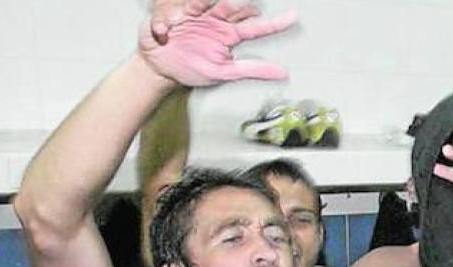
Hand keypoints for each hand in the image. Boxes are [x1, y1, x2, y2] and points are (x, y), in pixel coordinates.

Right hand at [139, 1, 294, 88]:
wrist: (159, 67)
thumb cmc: (191, 69)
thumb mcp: (224, 73)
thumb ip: (252, 70)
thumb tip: (282, 73)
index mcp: (230, 35)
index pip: (256, 28)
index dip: (275, 23)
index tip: (294, 16)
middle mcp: (217, 20)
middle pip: (235, 6)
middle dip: (244, 1)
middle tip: (256, 2)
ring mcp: (199, 13)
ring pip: (212, 0)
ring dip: (219, 0)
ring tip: (221, 3)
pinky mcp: (179, 11)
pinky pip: (185, 6)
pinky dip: (188, 10)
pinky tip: (183, 19)